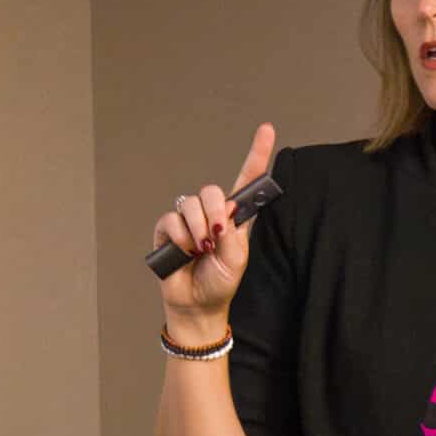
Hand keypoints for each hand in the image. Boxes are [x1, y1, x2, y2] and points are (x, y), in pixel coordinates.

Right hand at [156, 122, 276, 331]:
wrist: (196, 305)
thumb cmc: (220, 283)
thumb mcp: (237, 261)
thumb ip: (233, 234)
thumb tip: (224, 211)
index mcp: (235, 218)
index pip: (246, 181)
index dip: (257, 154)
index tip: (267, 129)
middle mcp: (212, 213)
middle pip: (211, 190)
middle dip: (214, 211)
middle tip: (216, 237)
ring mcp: (188, 221)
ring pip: (190, 203)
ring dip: (197, 229)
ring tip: (200, 251)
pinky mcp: (168, 230)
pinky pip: (171, 219)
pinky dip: (179, 237)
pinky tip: (184, 251)